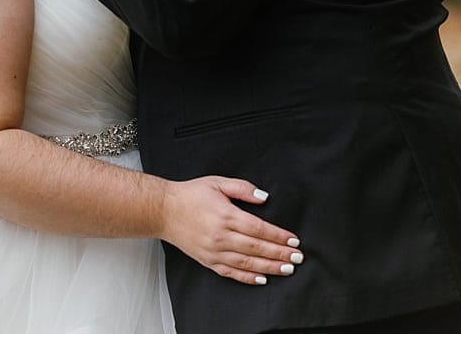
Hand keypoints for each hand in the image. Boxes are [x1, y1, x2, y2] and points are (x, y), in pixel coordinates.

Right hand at [158, 177, 302, 285]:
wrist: (162, 210)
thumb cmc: (189, 196)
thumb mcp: (217, 183)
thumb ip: (242, 188)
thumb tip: (264, 197)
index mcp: (225, 216)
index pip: (259, 229)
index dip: (279, 236)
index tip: (294, 240)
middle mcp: (220, 236)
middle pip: (257, 248)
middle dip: (281, 253)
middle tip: (298, 257)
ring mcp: (213, 251)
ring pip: (247, 263)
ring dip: (270, 267)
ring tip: (287, 269)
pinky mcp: (207, 260)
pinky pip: (231, 272)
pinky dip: (248, 278)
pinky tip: (262, 278)